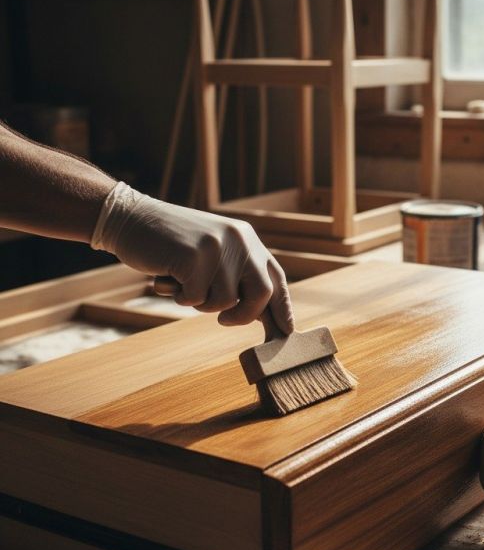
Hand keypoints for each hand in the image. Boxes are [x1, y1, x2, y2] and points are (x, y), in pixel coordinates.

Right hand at [91, 183, 293, 331]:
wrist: (130, 218)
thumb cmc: (171, 245)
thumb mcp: (213, 254)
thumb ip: (237, 277)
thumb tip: (264, 315)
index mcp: (247, 240)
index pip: (276, 278)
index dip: (282, 307)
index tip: (287, 331)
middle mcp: (240, 240)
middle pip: (262, 293)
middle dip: (244, 316)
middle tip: (224, 322)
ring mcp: (218, 247)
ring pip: (225, 301)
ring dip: (200, 303)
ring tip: (182, 282)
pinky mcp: (195, 256)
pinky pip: (195, 299)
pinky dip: (178, 297)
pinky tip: (166, 276)